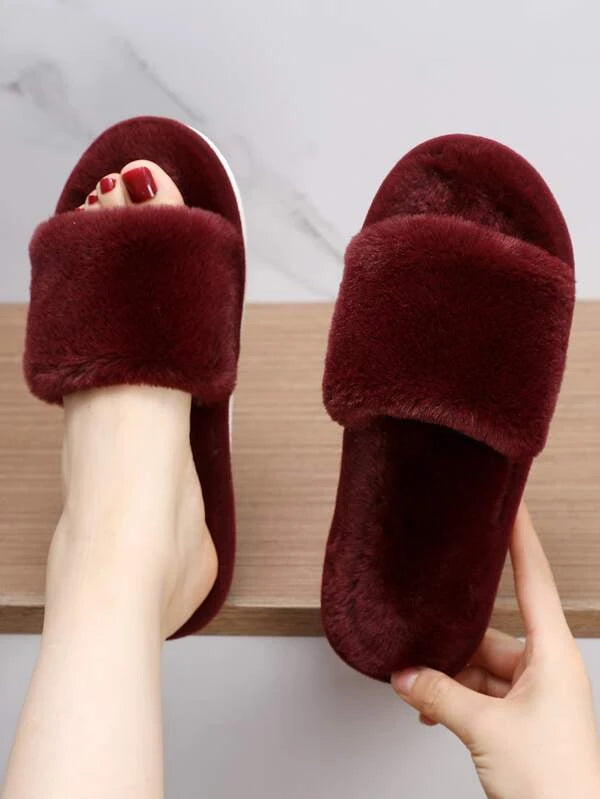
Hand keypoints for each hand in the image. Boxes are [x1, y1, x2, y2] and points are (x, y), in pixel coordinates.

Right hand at [392, 503, 599, 798]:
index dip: (520, 537)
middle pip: (492, 629)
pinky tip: (428, 706)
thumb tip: (403, 675)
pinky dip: (454, 698)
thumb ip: (438, 695)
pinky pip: (481, 693)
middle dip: (453, 636)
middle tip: (420, 623)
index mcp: (552, 653)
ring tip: (415, 680)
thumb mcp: (486, 729)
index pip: (534, 577)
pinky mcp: (523, 718)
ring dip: (448, 675)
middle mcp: (546, 666)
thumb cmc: (556, 782)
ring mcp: (535, 693)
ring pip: (481, 664)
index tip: (509, 504)